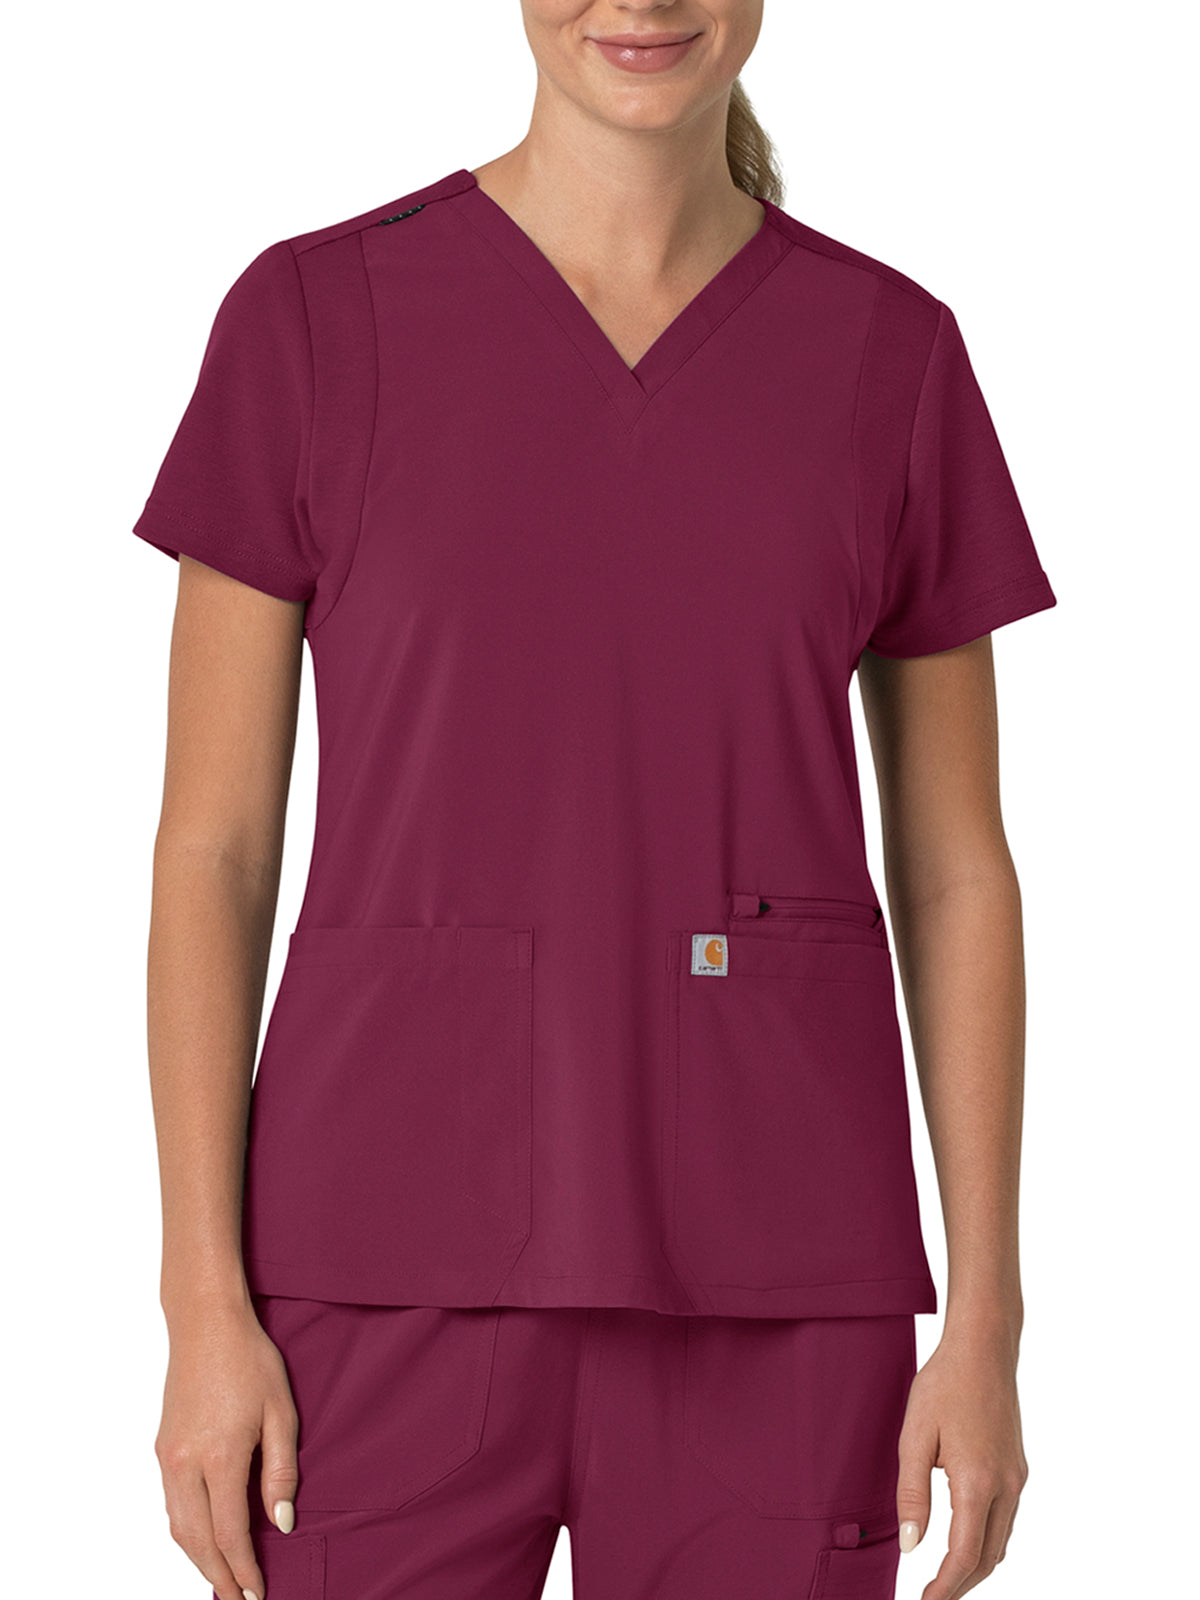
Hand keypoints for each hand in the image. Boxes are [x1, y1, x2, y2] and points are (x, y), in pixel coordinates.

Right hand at [155, 1295, 298, 1599]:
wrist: (205, 1324)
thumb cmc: (249, 1361)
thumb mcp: (280, 1411)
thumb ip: (281, 1470)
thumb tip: (281, 1522)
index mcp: (220, 1456)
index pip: (229, 1531)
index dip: (243, 1567)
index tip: (256, 1593)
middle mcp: (185, 1462)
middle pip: (196, 1540)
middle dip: (217, 1574)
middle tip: (238, 1599)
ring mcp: (168, 1456)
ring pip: (177, 1526)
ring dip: (198, 1557)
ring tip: (223, 1576)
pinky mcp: (161, 1448)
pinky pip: (171, 1504)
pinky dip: (185, 1531)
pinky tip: (203, 1538)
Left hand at [895, 1319, 1027, 1598]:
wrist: (984, 1348)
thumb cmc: (944, 1385)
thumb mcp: (915, 1436)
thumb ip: (912, 1495)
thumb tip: (911, 1546)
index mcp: (977, 1482)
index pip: (964, 1554)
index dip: (945, 1587)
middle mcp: (1006, 1487)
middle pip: (988, 1557)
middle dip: (961, 1584)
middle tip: (932, 1597)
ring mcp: (1017, 1477)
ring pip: (1001, 1541)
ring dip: (975, 1565)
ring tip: (945, 1577)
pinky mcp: (1019, 1467)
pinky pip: (1006, 1519)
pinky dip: (986, 1540)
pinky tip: (964, 1538)